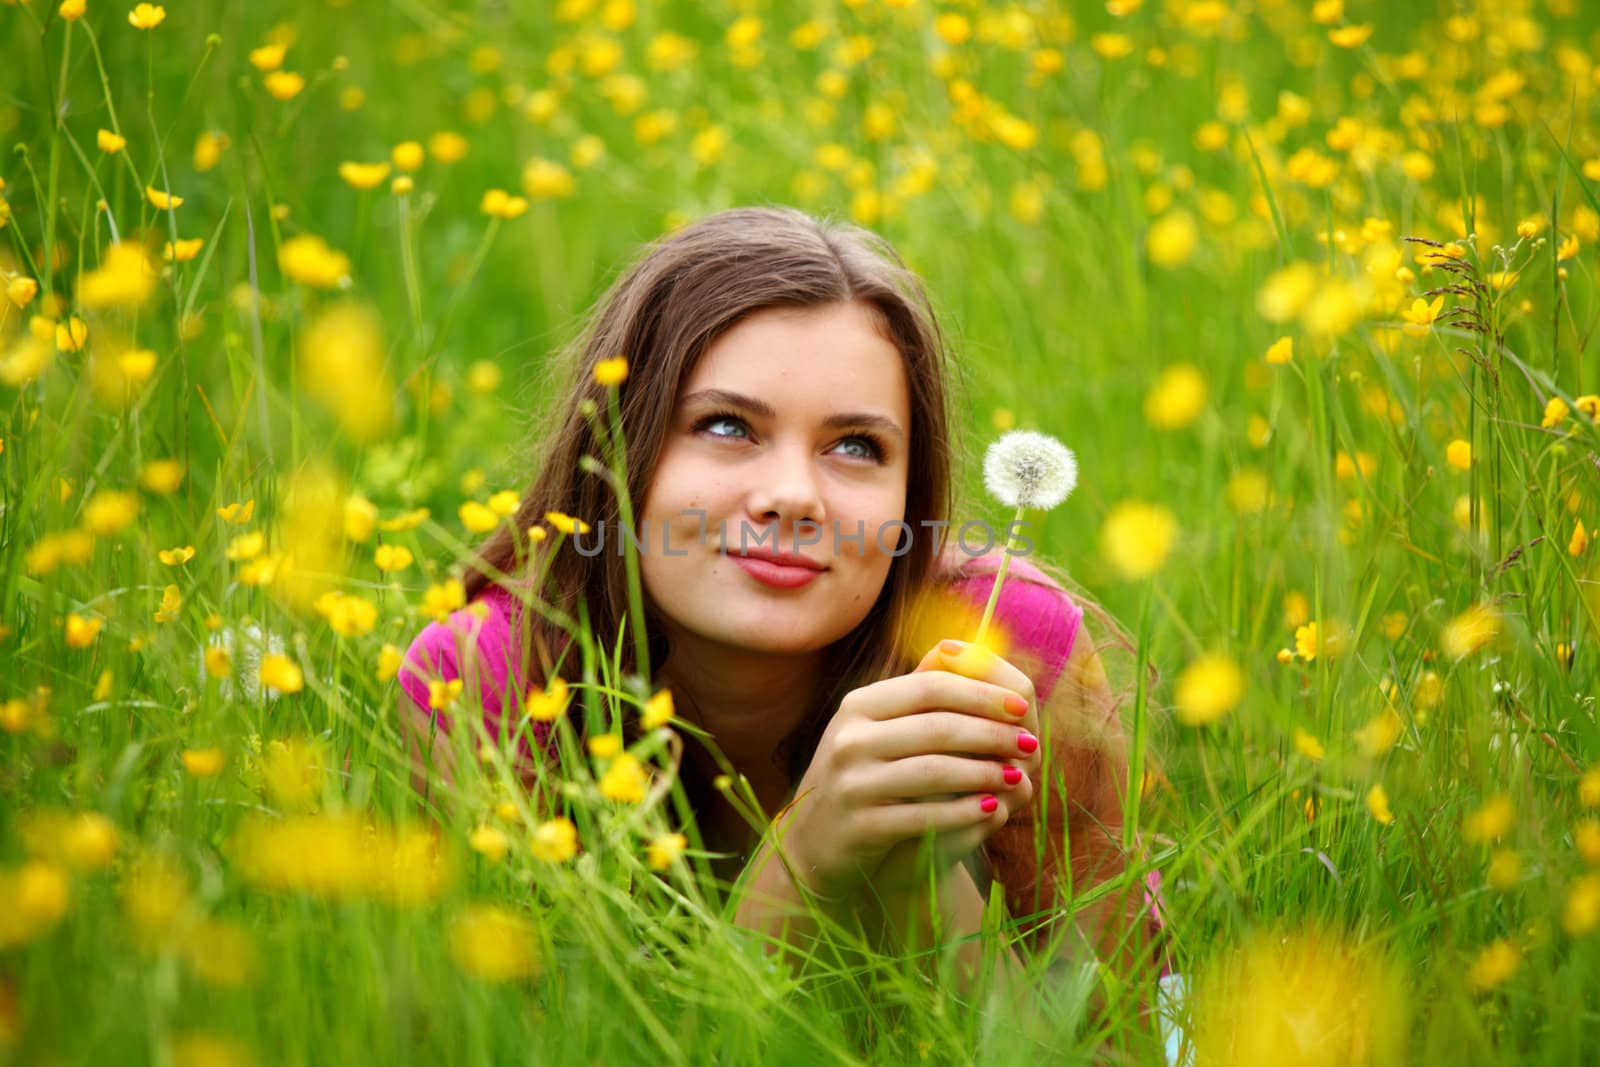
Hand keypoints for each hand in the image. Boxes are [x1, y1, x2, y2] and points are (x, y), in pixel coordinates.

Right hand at [773, 639, 1041, 902]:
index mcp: (858, 705)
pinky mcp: (860, 826)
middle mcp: (849, 739)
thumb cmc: (863, 775)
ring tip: (1017, 777)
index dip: (982, 693)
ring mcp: (852, 783)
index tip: (1021, 706)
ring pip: (934, 770)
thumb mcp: (878, 727)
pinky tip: (992, 810)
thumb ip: (917, 692)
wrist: (816, 841)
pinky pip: (924, 815)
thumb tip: (961, 647)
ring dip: (984, 773)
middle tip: (1030, 744)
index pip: (930, 686)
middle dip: (992, 734)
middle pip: (937, 727)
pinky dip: (964, 811)